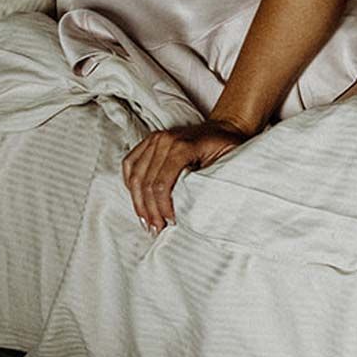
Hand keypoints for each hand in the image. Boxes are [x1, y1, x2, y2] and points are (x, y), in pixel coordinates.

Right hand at [122, 120, 248, 232]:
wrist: (223, 128)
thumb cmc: (226, 146)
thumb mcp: (225, 163)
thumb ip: (207, 181)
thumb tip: (191, 209)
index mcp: (183, 145)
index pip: (161, 184)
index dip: (163, 207)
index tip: (170, 222)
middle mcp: (165, 140)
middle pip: (146, 183)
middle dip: (150, 210)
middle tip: (156, 228)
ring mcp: (155, 138)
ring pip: (135, 177)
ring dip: (138, 202)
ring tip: (146, 221)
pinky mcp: (149, 140)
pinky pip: (130, 164)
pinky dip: (131, 184)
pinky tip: (138, 200)